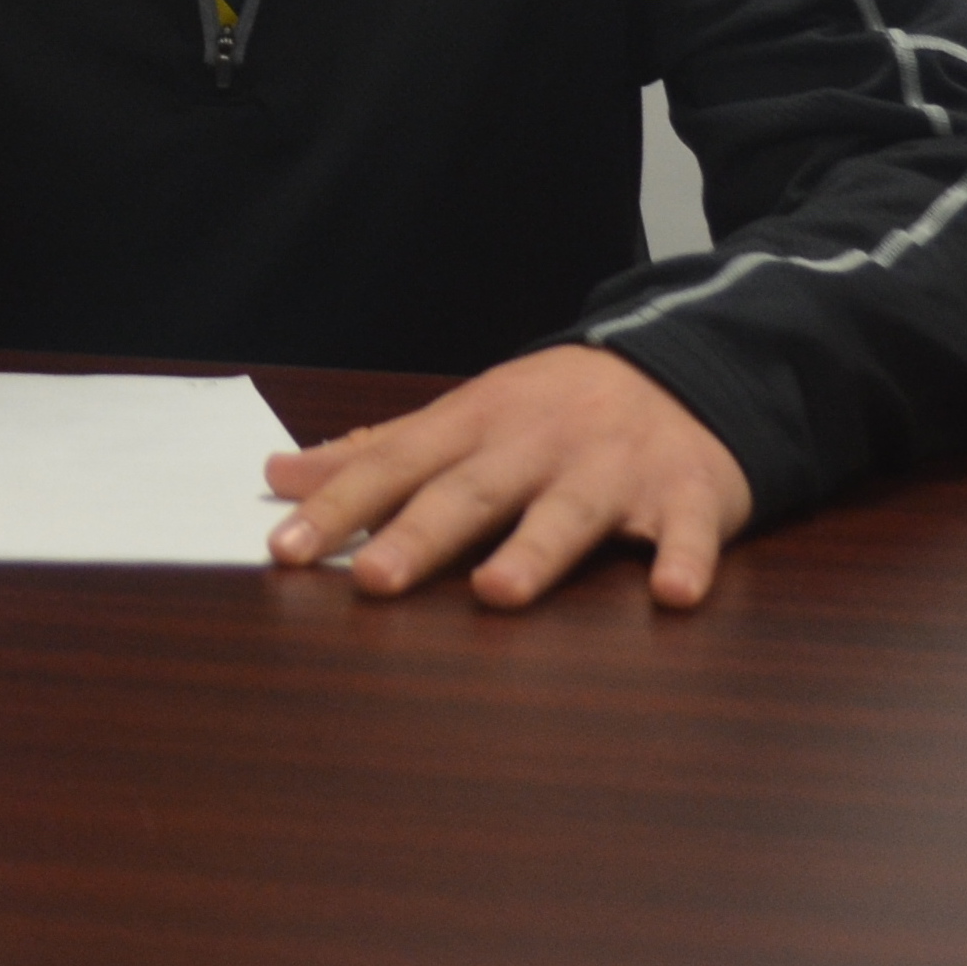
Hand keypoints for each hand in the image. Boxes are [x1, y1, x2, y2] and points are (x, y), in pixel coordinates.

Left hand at [263, 345, 751, 608]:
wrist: (682, 370)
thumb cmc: (551, 410)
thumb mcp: (462, 417)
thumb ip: (375, 453)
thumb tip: (278, 476)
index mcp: (475, 424)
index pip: (395, 465)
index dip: (339, 506)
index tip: (286, 549)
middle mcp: (537, 445)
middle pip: (471, 493)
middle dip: (421, 535)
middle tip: (373, 580)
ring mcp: (613, 469)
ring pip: (568, 513)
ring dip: (533, 551)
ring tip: (496, 595)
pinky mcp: (687, 494)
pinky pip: (688, 530)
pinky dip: (684, 559)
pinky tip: (673, 594)